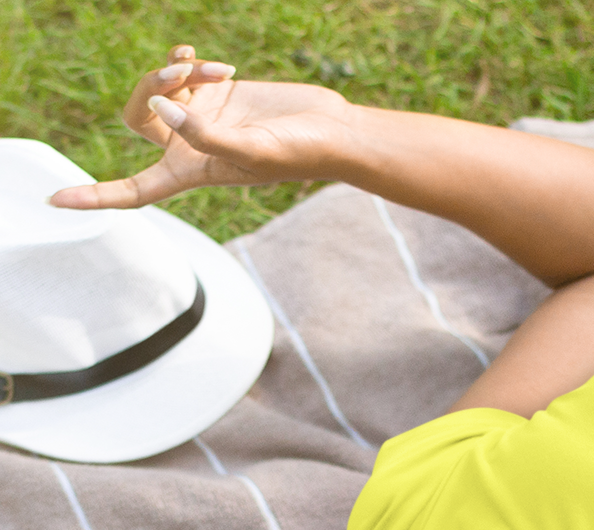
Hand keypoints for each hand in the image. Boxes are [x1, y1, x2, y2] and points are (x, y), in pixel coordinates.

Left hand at [49, 43, 352, 209]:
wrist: (330, 128)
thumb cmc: (299, 152)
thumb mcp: (251, 149)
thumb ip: (205, 133)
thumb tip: (163, 104)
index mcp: (192, 173)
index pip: (134, 190)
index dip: (94, 196)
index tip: (56, 199)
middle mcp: (190, 146)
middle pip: (138, 115)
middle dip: (149, 86)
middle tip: (179, 70)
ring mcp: (200, 117)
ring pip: (158, 87)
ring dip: (174, 68)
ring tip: (208, 65)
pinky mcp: (214, 93)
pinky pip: (178, 69)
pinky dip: (186, 59)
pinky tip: (202, 58)